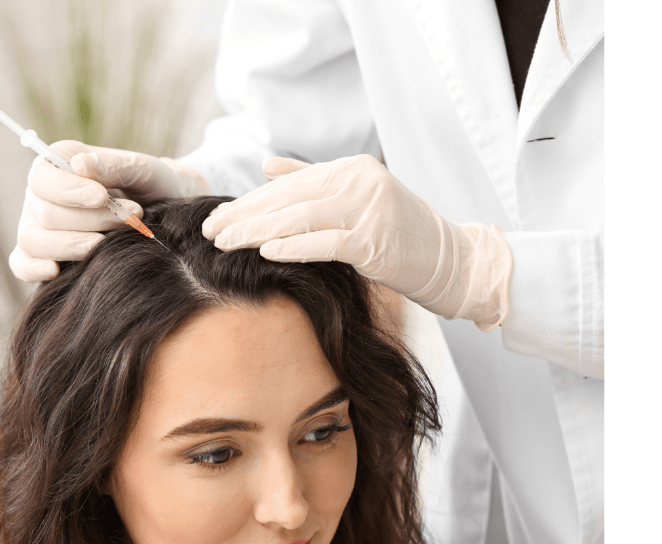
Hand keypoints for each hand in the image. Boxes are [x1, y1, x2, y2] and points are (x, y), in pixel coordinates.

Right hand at [10, 141, 208, 281]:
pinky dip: (34, 269)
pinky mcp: (42, 255)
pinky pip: (22, 264)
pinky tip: (56, 271)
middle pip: (46, 214)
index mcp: (55, 165)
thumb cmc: (150, 186)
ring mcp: (37, 226)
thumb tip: (78, 164)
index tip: (102, 197)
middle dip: (90, 220)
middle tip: (130, 218)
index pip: (42, 179)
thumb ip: (111, 166)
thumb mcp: (140, 169)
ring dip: (73, 245)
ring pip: (33, 240)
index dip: (69, 191)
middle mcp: (40, 195)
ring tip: (109, 243)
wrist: (163, 214)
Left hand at [203, 155, 512, 330]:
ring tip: (225, 243)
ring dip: (257, 232)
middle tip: (210, 231)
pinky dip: (293, 247)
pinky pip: (325, 243)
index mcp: (350, 169)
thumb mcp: (356, 197)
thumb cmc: (400, 232)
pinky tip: (264, 252)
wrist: (451, 259)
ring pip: (300, 218)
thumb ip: (312, 179)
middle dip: (244, 216)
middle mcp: (359, 182)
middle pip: (288, 199)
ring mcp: (369, 210)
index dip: (249, 202)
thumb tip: (266, 166)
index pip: (288, 185)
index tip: (217, 217)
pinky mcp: (376, 241)